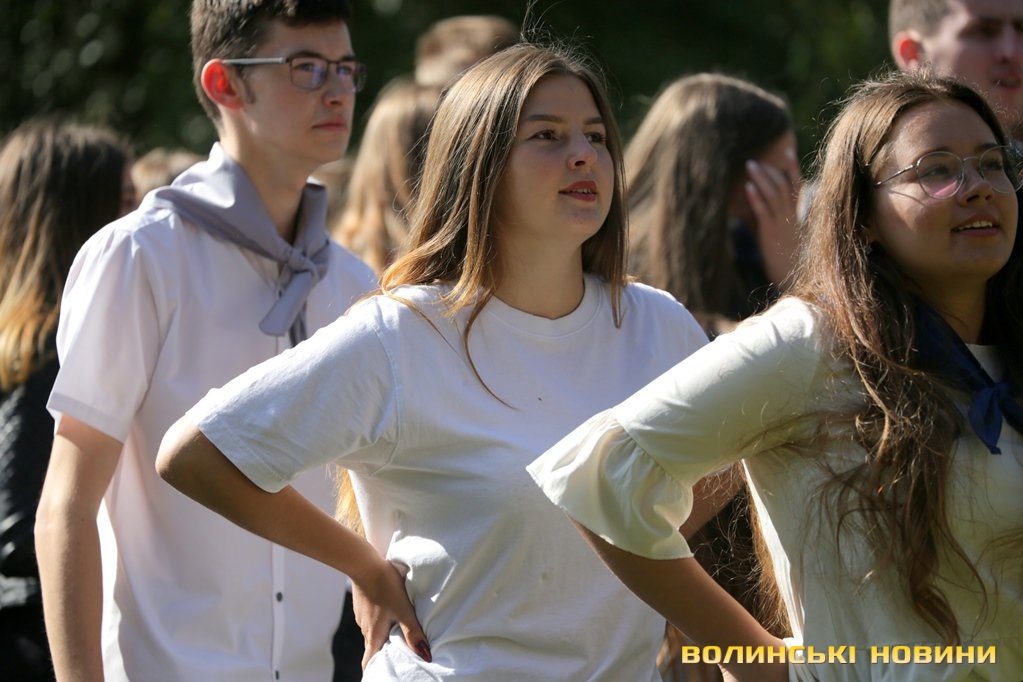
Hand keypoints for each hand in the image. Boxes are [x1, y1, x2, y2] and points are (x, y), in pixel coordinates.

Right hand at [351, 558, 429, 669]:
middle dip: (383, 652)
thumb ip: (413, 633)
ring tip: (396, 630)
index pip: (369, 661)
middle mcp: (365, 628)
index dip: (373, 670)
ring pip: (373, 631)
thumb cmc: (385, 586)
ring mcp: (362, 616)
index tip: (379, 675)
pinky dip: (380, 619)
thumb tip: (425, 655)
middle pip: (373, 647)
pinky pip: (371, 618)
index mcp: (374, 635)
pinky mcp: (362, 604)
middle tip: (396, 654)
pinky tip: (388, 610)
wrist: (365, 564)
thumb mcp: (403, 610)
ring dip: (383, 634)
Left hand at [745, 149, 801, 285]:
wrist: (796, 282)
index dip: (792, 168)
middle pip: (783, 186)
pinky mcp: (772, 233)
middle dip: (769, 171)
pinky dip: (757, 198)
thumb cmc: (792, 264)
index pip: (798, 186)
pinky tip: (748, 188)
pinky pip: (764, 212)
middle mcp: (793, 217)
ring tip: (750, 165)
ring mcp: (783, 224)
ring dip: (761, 179)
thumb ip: (780, 223)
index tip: (787, 151)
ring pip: (774, 194)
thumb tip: (766, 211)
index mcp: (799, 216)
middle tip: (754, 161)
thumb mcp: (789, 241)